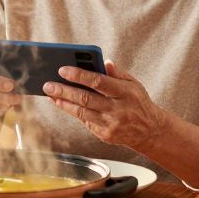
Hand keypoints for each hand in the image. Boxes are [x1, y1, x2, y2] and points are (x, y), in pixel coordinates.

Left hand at [43, 60, 165, 149]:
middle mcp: (117, 110)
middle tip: (48, 84)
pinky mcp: (105, 135)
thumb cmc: (138, 103)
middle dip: (64, 90)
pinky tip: (62, 103)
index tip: (63, 70)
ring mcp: (110, 124)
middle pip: (86, 99)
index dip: (80, 75)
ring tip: (51, 93)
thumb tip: (104, 62)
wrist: (150, 131)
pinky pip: (85, 122)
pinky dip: (72, 112)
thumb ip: (118, 74)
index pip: (99, 82)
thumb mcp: (134, 84)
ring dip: (63, 102)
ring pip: (82, 112)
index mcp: (125, 93)